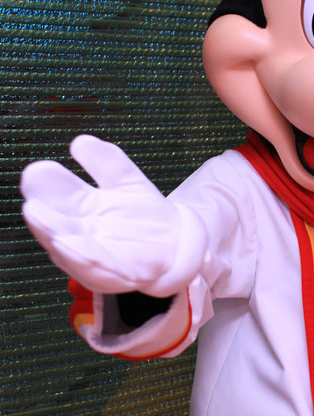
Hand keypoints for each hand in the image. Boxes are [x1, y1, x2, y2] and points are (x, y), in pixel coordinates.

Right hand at [21, 135, 206, 296]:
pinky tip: (84, 254)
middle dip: (45, 219)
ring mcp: (100, 256)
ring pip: (75, 250)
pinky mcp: (121, 274)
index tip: (37, 171)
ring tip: (53, 232)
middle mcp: (85, 234)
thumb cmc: (145, 216)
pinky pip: (104, 270)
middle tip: (33, 207)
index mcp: (83, 209)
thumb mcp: (127, 182)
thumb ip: (106, 163)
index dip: (46, 186)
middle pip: (59, 227)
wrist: (178, 246)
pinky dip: (91, 262)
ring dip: (62, 242)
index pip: (58, 197)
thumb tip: (81, 141)